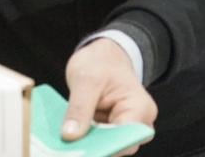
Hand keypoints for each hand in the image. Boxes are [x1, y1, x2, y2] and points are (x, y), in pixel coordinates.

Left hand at [63, 39, 157, 155]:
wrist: (104, 57)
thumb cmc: (101, 62)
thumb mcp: (86, 79)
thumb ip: (79, 108)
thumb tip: (70, 136)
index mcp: (140, 108)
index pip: (127, 138)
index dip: (107, 146)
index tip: (82, 148)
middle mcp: (138, 124)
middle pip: (118, 147)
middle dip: (93, 147)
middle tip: (67, 145)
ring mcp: (123, 130)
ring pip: (106, 147)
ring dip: (86, 145)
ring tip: (64, 141)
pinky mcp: (109, 133)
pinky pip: (97, 142)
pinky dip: (83, 140)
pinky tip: (67, 137)